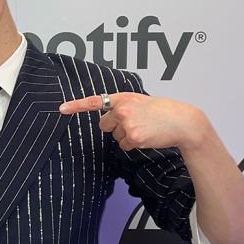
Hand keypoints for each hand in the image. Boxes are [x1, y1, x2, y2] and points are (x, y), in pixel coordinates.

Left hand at [59, 93, 206, 151]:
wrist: (182, 121)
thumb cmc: (164, 111)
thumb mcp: (141, 102)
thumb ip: (123, 107)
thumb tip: (106, 122)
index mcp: (124, 97)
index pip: (95, 101)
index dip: (76, 106)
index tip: (61, 109)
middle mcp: (122, 109)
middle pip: (104, 125)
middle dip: (114, 127)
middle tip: (136, 123)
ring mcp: (127, 123)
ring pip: (115, 137)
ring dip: (127, 136)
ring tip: (146, 128)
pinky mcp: (133, 137)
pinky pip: (124, 146)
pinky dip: (134, 144)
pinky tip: (147, 136)